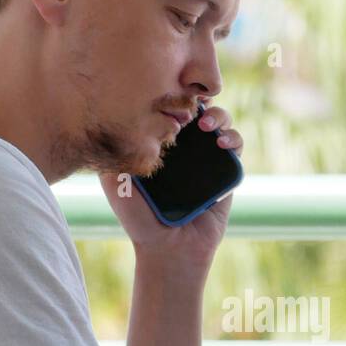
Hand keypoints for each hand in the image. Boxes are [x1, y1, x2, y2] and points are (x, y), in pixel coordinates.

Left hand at [98, 104, 242, 271]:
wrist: (168, 249)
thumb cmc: (139, 219)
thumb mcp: (115, 183)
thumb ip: (112, 154)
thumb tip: (109, 118)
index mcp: (160, 144)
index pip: (170, 108)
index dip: (173, 96)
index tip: (169, 97)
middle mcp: (185, 148)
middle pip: (197, 110)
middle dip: (199, 100)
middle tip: (193, 109)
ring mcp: (207, 158)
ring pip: (220, 122)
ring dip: (220, 115)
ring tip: (209, 126)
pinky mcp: (226, 173)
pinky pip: (236, 147)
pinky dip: (234, 138)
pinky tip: (223, 143)